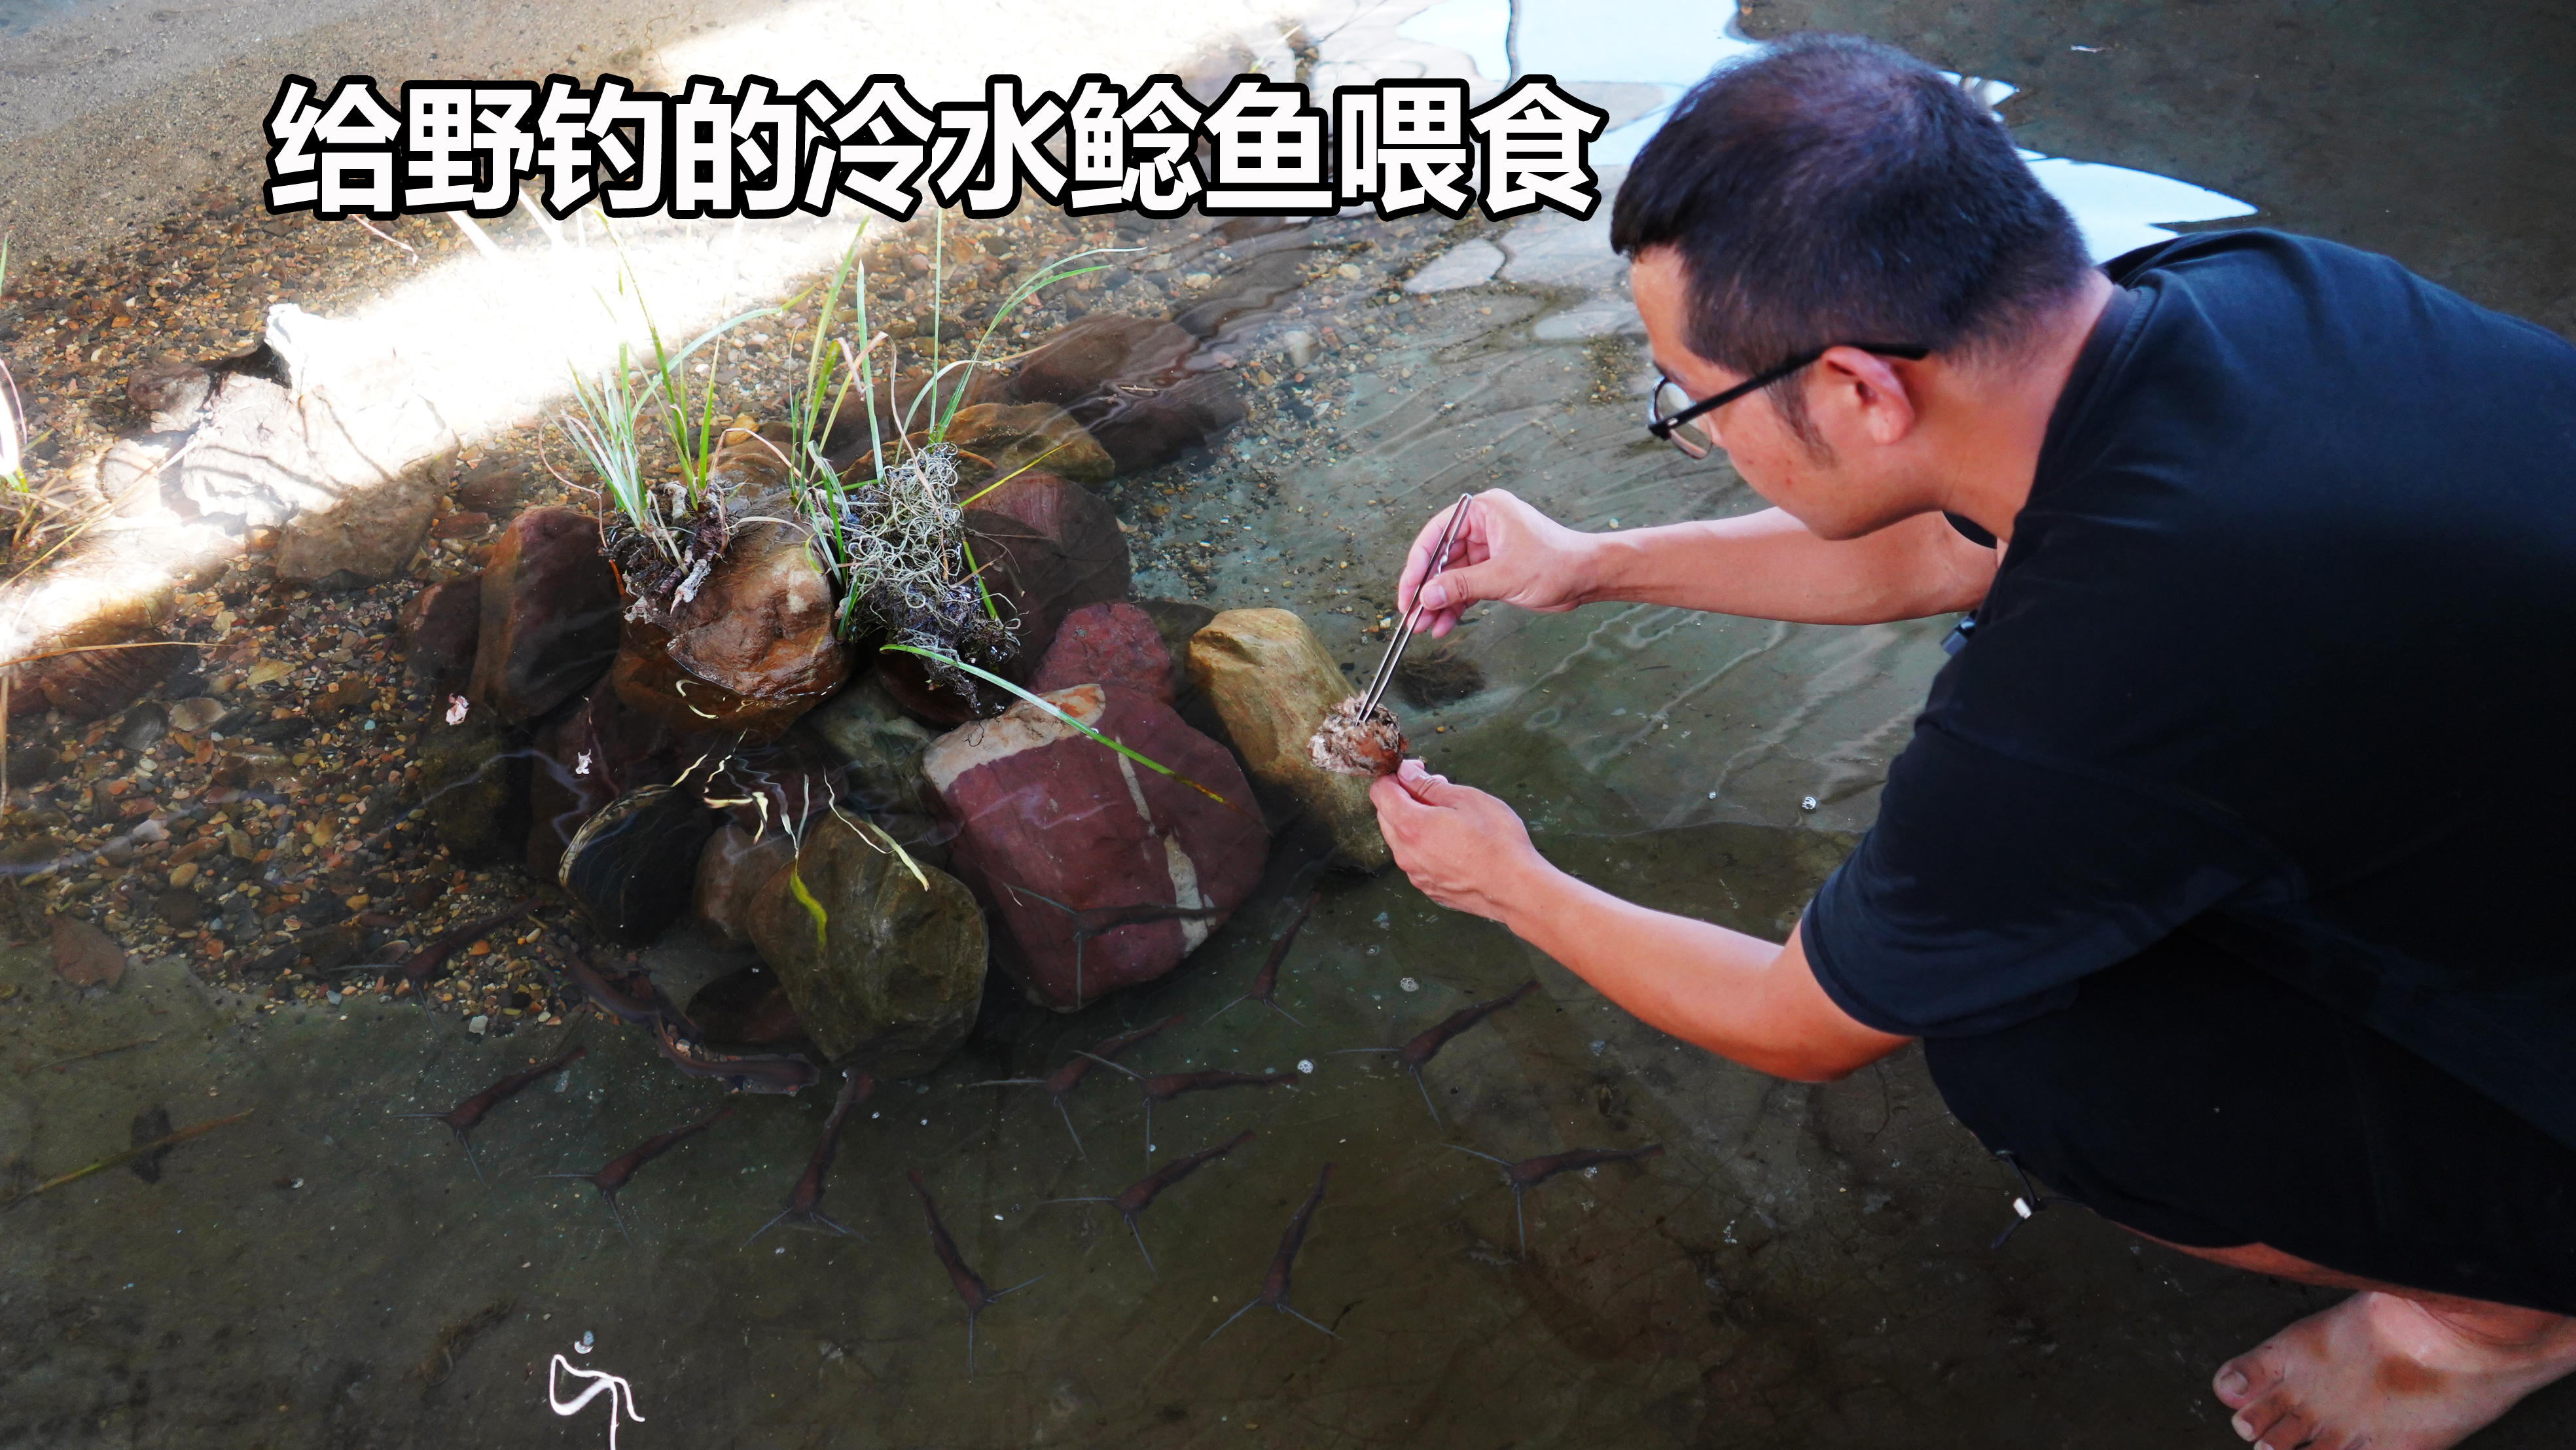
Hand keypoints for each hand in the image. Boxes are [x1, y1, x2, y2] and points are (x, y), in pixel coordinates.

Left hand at [1369, 759, 1552, 924]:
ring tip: (1448, 817)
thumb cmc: (1497, 841)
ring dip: (1413, 822)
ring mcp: (1415, 874)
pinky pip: (1414, 859)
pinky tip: (1452, 842)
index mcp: (1411, 826)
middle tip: (1437, 790)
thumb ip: (1430, 785)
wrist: (1515, 890)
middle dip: (1404, 797)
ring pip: (1399, 839)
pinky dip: (1423, 845)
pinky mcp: (1427, 888)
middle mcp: (1405, 853)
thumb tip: (1406, 773)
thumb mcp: (1467, 799)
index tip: (1416, 772)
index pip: (1380, 792)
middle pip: (1386, 815)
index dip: (1395, 776)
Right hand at [1395, 489, 1598, 637]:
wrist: (1588, 578)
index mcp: (1484, 511)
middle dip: (1427, 590)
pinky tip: (1443, 625)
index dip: (1418, 565)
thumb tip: (1426, 595)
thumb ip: (1462, 585)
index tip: (1408, 592)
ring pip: (1451, 577)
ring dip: (1439, 602)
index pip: (1437, 534)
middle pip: (1441, 558)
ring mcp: (1487, 548)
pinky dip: (1455, 606)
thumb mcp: (1504, 575)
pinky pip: (1466, 587)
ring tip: (1424, 627)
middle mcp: (1482, 526)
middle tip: (1413, 616)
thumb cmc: (1557, 563)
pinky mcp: (1494, 569)